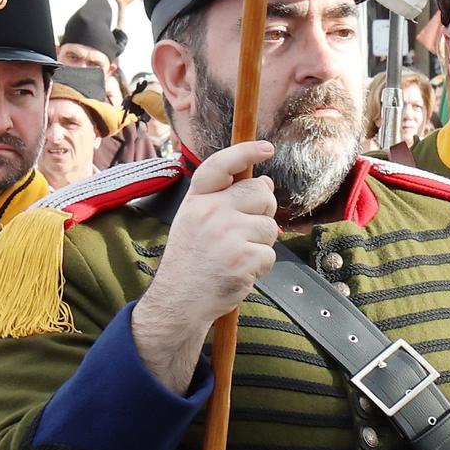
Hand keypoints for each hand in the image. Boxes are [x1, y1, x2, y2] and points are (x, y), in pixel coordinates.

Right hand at [138, 139, 279, 337]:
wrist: (179, 301)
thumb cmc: (191, 261)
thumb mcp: (195, 221)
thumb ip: (225, 200)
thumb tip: (266, 184)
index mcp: (196, 200)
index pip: (221, 165)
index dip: (245, 152)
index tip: (266, 148)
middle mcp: (211, 212)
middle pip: (260, 193)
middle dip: (263, 209)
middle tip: (247, 229)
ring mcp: (228, 235)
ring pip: (269, 226)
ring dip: (261, 243)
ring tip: (236, 255)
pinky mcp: (243, 259)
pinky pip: (270, 254)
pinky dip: (261, 266)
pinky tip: (240, 271)